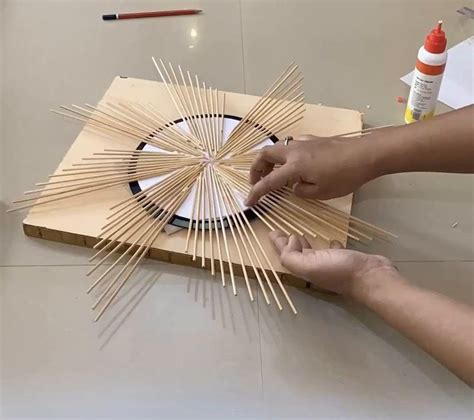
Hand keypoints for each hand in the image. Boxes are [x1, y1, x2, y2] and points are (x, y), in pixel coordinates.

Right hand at [246, 135, 375, 205]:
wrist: (366, 154)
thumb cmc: (345, 176)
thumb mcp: (322, 192)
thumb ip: (301, 191)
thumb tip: (293, 186)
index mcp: (294, 167)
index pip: (268, 181)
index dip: (256, 193)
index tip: (248, 202)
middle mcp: (294, 151)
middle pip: (264, 155)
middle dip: (256, 169)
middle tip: (256, 182)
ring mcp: (303, 142)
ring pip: (277, 148)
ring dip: (269, 161)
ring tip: (273, 174)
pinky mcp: (313, 139)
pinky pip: (291, 145)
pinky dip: (284, 155)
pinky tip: (294, 163)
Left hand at [270, 230, 395, 298]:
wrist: (372, 277)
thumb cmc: (339, 271)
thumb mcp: (308, 265)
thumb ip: (292, 257)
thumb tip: (291, 240)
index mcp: (305, 269)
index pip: (286, 255)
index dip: (278, 244)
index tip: (272, 231)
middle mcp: (316, 267)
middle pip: (297, 254)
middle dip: (289, 243)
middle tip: (283, 230)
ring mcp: (332, 264)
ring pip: (314, 252)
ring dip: (306, 244)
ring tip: (301, 235)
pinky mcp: (346, 259)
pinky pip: (334, 250)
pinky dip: (330, 245)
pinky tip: (330, 239)